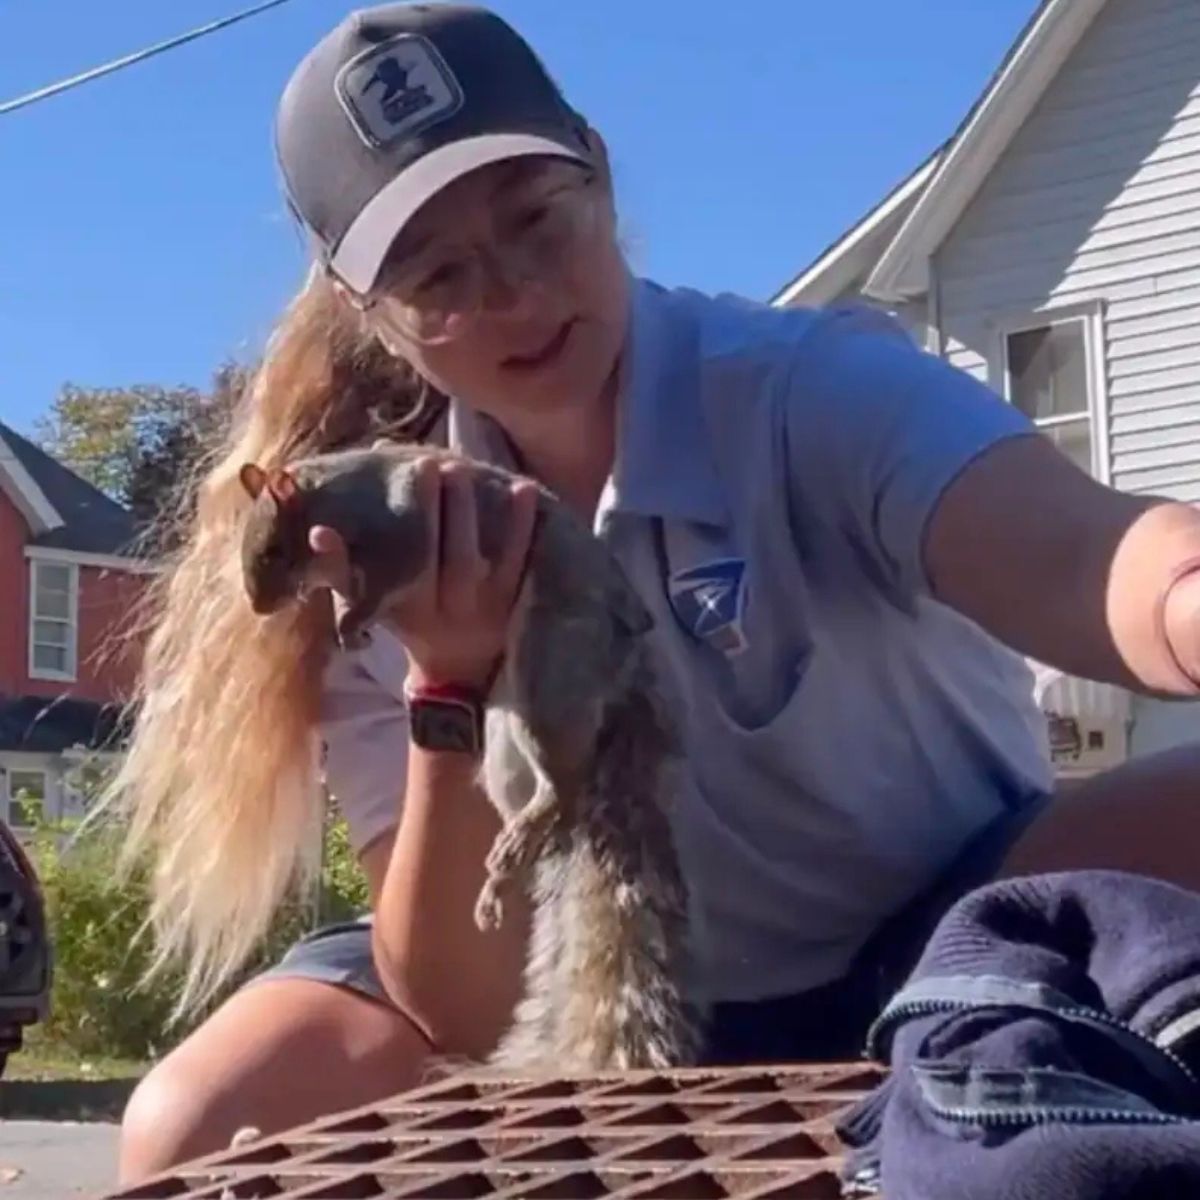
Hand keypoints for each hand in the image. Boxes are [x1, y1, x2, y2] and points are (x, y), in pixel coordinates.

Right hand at [308, 457, 539, 689]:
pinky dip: (520, 526)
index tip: (382, 488)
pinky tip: (521, 487)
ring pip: (474, 559)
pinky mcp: (512, 599)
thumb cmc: (408, 620)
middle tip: (430, 464)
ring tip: (466, 468)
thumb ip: (341, 568)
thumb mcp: (372, 602)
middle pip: (440, 558)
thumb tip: (317, 531)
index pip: (397, 565)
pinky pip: (518, 561)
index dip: (388, 531)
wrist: (460, 666)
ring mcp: (481, 605)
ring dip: (471, 514)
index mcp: (406, 605)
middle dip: (434, 511)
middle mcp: (444, 607)